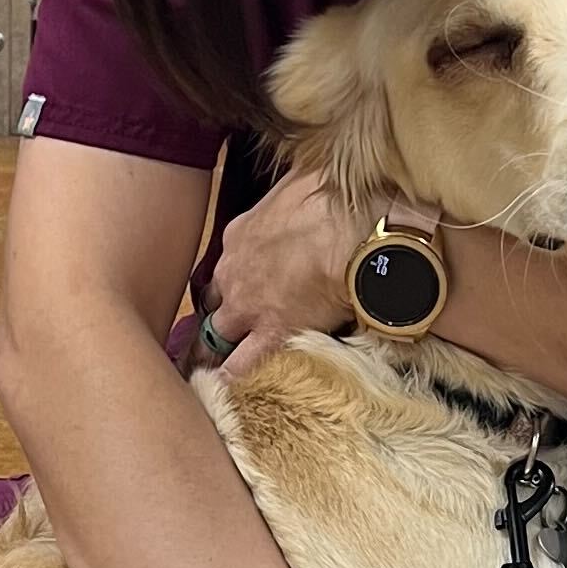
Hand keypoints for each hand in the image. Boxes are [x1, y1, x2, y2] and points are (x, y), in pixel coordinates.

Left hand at [204, 167, 441, 377]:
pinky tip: (233, 393)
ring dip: (218, 352)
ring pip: (218, 337)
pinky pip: (243, 367)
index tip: (243, 288)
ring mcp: (248, 306)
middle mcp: (234, 272)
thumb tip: (309, 174)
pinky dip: (236, 380)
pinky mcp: (271, 335)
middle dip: (219, 316)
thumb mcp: (304, 178)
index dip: (234, 279)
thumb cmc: (333, 196)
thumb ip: (296, 187)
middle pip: (215, 301)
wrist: (352, 228)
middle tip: (220, 334)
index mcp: (240, 234)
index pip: (228, 264)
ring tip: (214, 371)